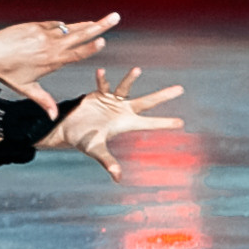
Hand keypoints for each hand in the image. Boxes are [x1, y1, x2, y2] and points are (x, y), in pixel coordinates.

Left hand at [0, 12, 119, 114]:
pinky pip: (56, 24)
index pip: (77, 53)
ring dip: (87, 23)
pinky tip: (73, 26)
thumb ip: (43, 101)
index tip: (104, 40)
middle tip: (116, 17)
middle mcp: (51, 45)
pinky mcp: (37, 25)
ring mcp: (44, 33)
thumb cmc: (7, 72)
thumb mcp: (26, 89)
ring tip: (102, 20)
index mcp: (52, 61)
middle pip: (81, 34)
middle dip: (100, 26)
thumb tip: (54, 117)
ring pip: (71, 27)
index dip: (91, 47)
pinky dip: (65, 26)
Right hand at [41, 66, 185, 180]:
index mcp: (125, 124)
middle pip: (147, 102)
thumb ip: (108, 162)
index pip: (149, 123)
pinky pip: (103, 85)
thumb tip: (118, 179)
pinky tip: (100, 71)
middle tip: (180, 89)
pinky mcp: (100, 94)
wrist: (67, 129)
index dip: (164, 123)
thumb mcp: (96, 150)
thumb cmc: (83, 141)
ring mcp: (112, 102)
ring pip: (125, 88)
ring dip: (130, 79)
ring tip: (137, 69)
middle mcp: (123, 111)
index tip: (181, 123)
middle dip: (163, 96)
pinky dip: (102, 79)